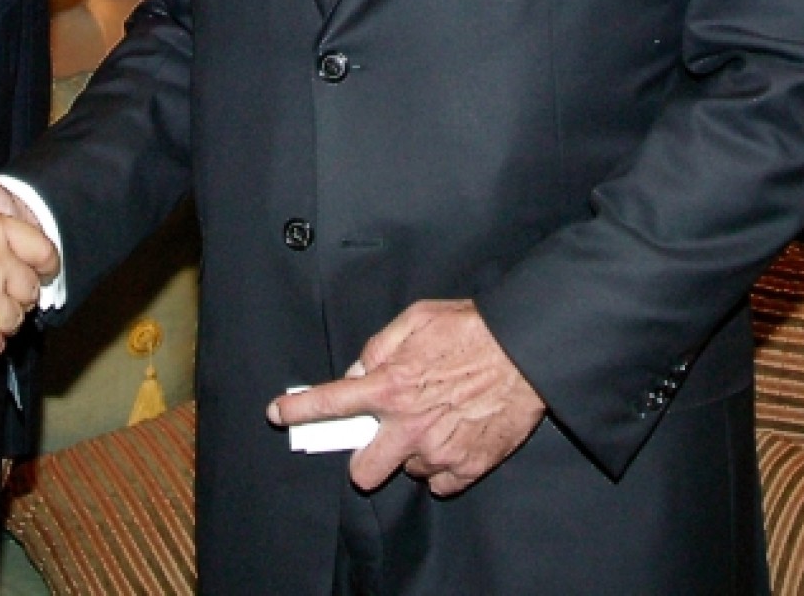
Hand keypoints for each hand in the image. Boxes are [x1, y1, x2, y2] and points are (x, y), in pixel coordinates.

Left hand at [268, 300, 545, 496]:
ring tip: (435, 422)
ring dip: (412, 453)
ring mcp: (439, 451)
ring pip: (407, 472)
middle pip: (363, 472)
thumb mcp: (415, 320)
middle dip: (366, 458)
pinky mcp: (468, 467)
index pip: (331, 403)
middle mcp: (409, 425)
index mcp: (390, 384)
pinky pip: (440, 483)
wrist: (525, 351)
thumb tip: (358, 371)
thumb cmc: (469, 329)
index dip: (299, 410)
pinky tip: (454, 437)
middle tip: (382, 437)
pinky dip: (443, 466)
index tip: (278, 414)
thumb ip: (378, 347)